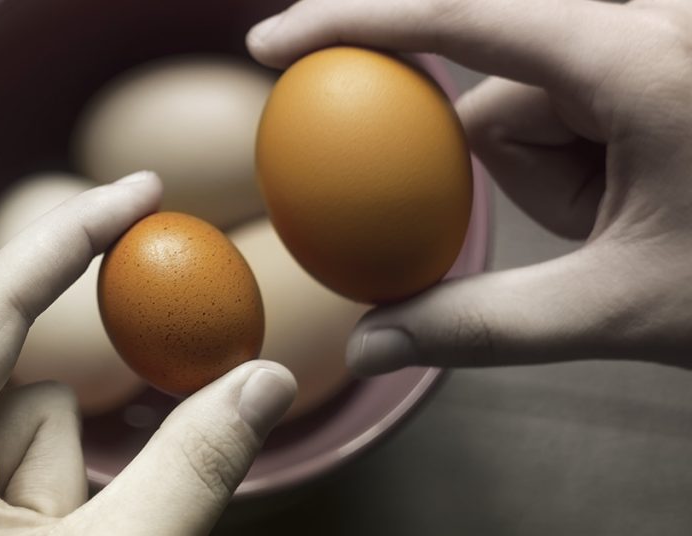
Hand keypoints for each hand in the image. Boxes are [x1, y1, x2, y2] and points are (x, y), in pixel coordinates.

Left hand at [0, 171, 296, 534]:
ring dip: (67, 495)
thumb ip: (195, 461)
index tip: (137, 190)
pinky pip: (7, 483)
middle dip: (79, 452)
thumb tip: (268, 382)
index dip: (71, 237)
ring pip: (21, 447)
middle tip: (88, 521)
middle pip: (20, 397)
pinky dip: (49, 512)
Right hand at [248, 0, 691, 371]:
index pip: (460, 18)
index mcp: (640, 58)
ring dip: (562, 171)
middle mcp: (651, 25)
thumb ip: (480, 326)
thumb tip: (369, 349)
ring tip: (646, 220)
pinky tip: (649, 195)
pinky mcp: (663, 64)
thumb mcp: (618, 308)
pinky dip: (584, 155)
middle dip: (525, 170)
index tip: (272, 41)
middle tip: (601, 229)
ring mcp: (659, 42)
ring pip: (543, 97)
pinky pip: (580, 96)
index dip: (353, 23)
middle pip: (506, 87)